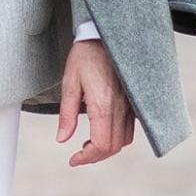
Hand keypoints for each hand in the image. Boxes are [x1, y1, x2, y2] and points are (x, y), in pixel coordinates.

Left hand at [56, 39, 135, 167]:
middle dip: (94, 156)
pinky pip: (130, 129)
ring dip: (106, 148)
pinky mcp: (133, 101)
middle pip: (113, 147)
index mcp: (103, 104)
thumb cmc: (85, 57)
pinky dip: (117, 137)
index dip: (87, 157)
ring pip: (124, 141)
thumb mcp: (69, 83)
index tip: (73, 159)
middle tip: (78, 154)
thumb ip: (66, 114)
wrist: (105, 36)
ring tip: (88, 142)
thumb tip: (62, 139)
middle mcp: (120, 107)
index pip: (101, 144)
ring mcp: (130, 105)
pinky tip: (102, 130)